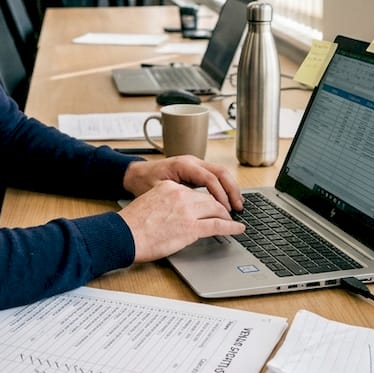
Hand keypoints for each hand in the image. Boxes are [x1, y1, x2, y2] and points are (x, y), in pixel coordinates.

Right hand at [118, 180, 244, 262]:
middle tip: (226, 212)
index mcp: (169, 187)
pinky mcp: (192, 227)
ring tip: (232, 221)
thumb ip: (164, 203)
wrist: (124, 235)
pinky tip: (238, 229)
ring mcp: (187, 210)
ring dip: (227, 215)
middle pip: (208, 198)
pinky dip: (231, 227)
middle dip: (220, 206)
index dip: (204, 201)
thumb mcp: (149, 203)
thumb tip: (173, 214)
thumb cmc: (131, 225)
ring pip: (216, 209)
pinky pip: (218, 225)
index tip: (208, 206)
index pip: (193, 192)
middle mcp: (180, 194)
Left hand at [122, 155, 241, 209]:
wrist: (134, 174)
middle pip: (221, 172)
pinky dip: (223, 187)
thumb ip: (178, 198)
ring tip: (237, 205)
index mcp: (184, 165)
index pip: (210, 179)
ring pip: (220, 173)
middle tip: (239, 208)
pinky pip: (214, 176)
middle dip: (232, 190)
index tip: (227, 210)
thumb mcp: (159, 191)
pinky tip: (227, 200)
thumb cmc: (143, 182)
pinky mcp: (195, 170)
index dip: (221, 196)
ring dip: (230, 188)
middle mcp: (192, 161)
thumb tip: (196, 210)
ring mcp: (195, 164)